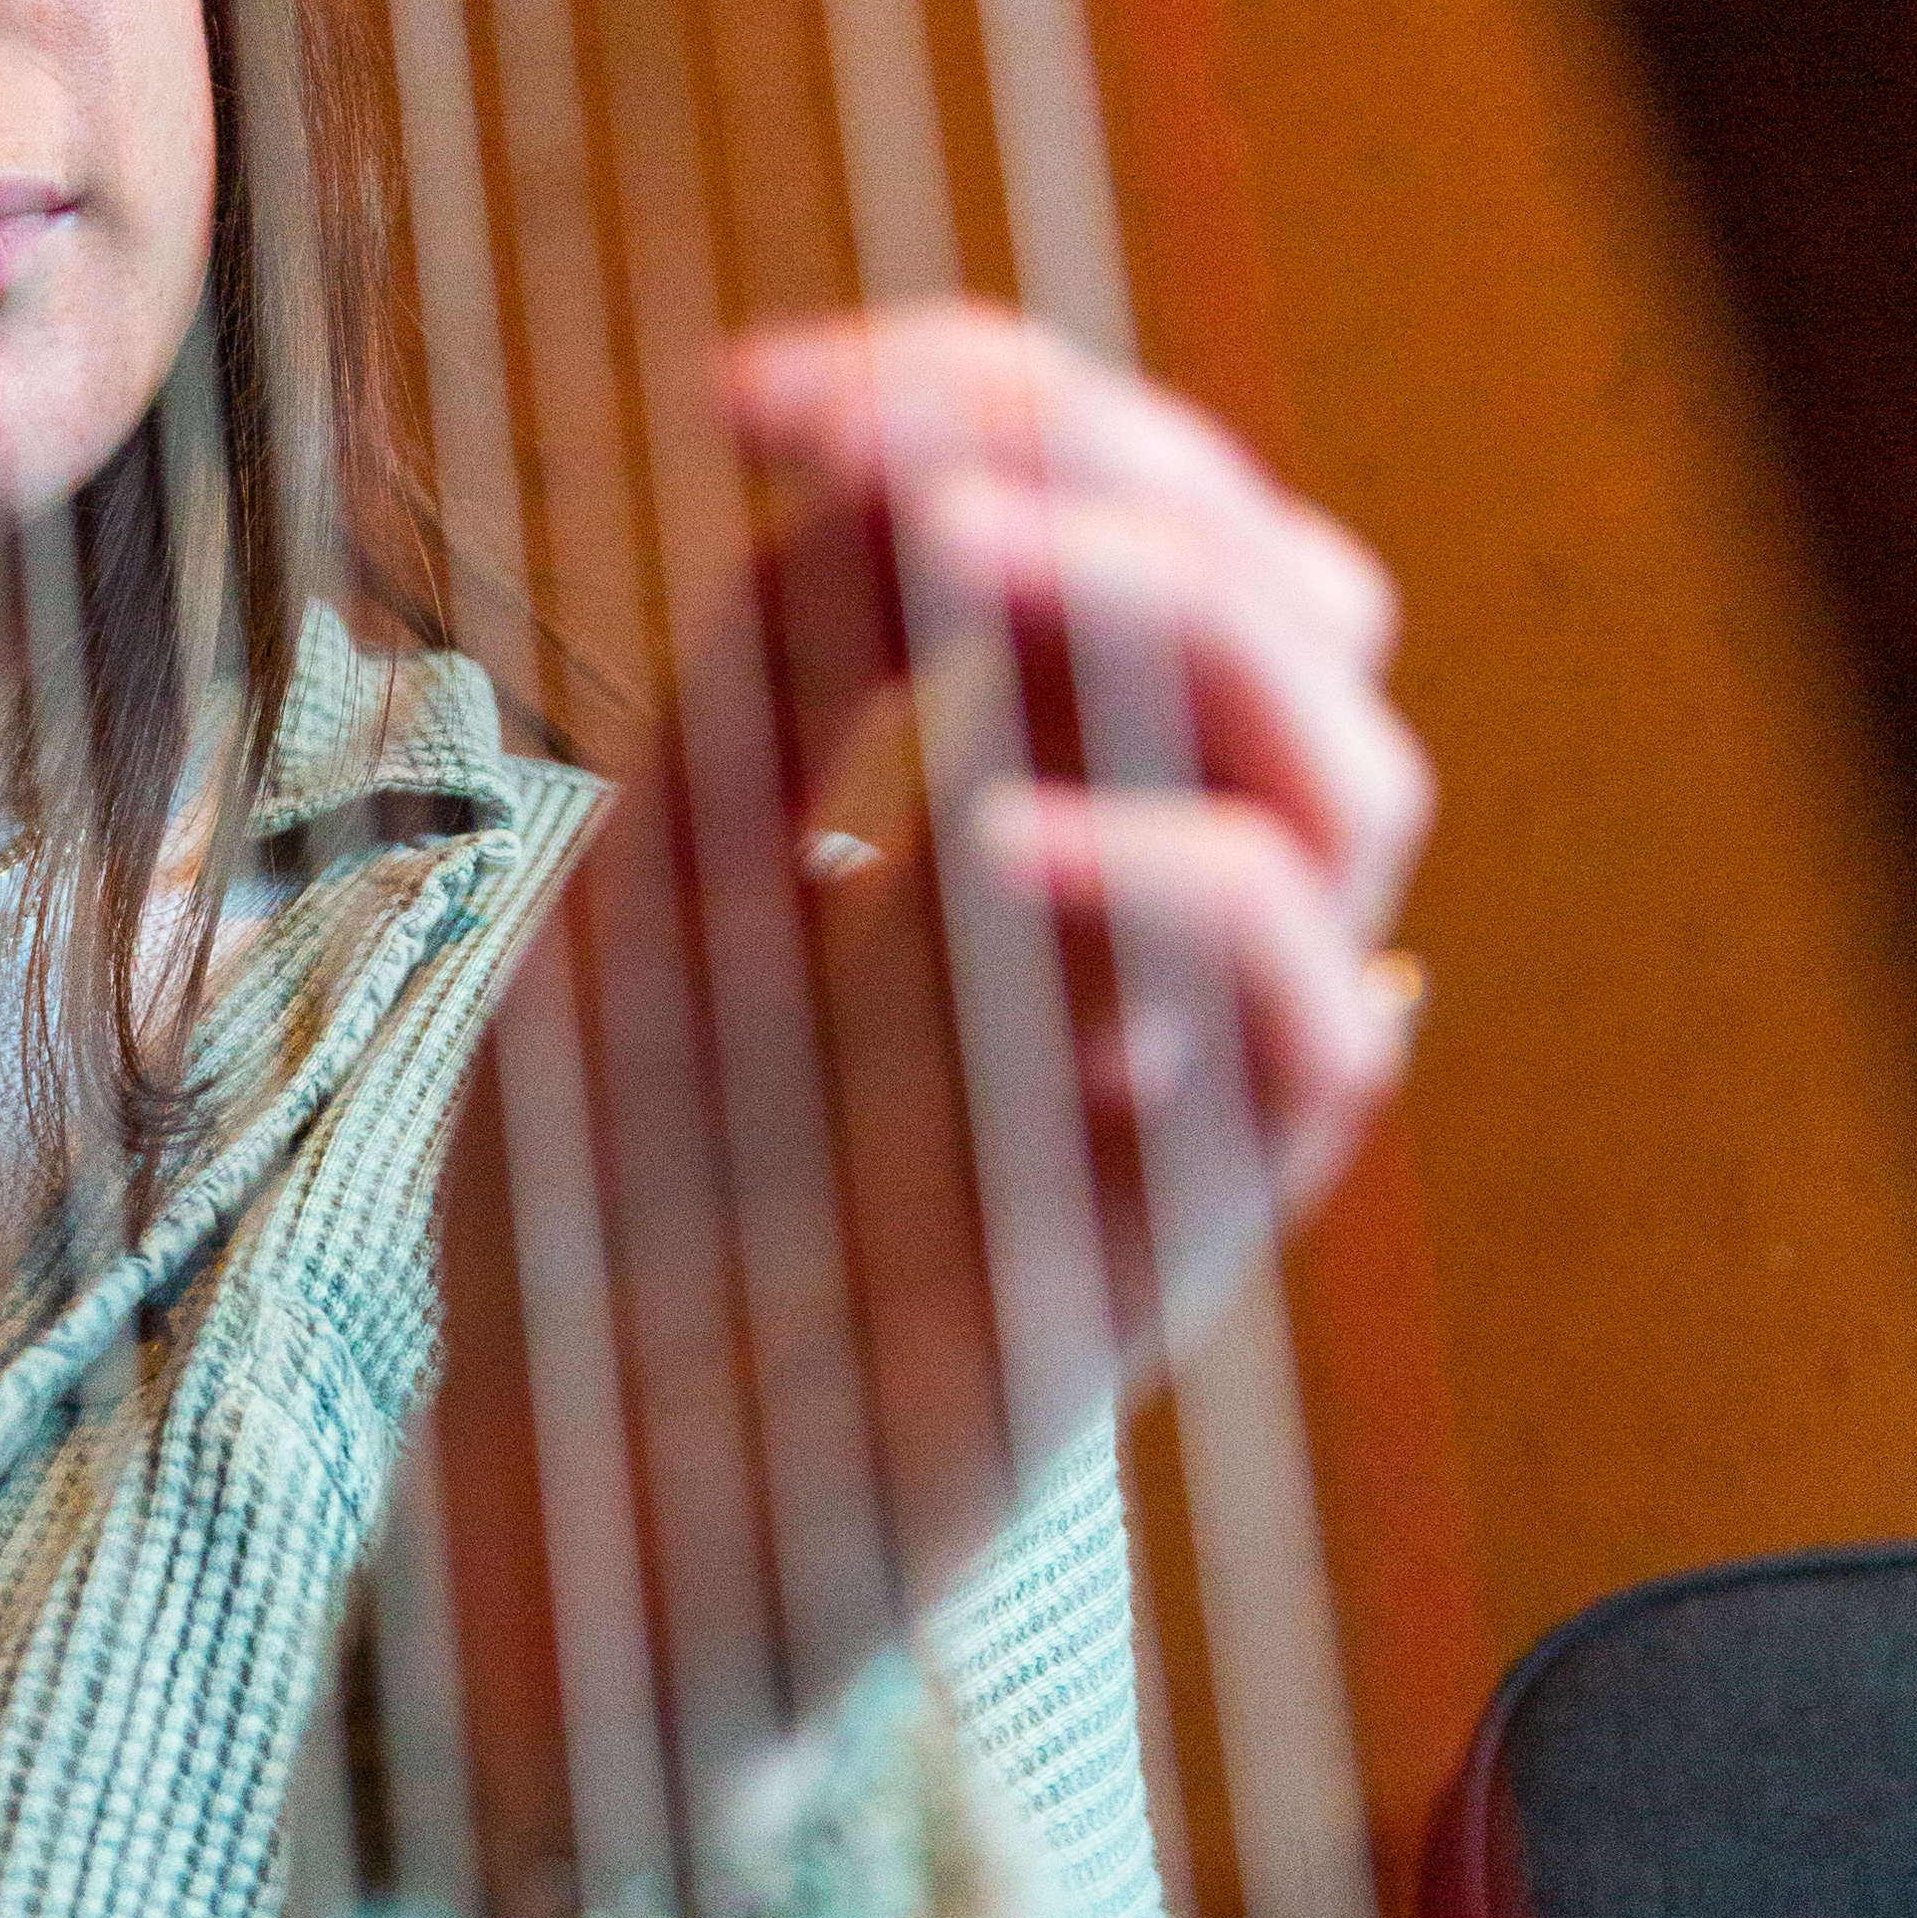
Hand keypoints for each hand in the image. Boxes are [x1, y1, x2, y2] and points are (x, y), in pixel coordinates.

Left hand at [475, 305, 1427, 1711]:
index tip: (755, 395)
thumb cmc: (599, 1218)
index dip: (989, 396)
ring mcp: (1164, 1071)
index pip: (1123, 523)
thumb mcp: (648, 886)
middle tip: (895, 465)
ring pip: (1362, 783)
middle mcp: (1127, 922)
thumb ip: (772, 687)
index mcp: (1014, 806)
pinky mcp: (1165, 1239)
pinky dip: (1183, 886)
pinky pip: (1310, 1033)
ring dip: (1182, 616)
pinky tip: (980, 846)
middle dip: (1119, 462)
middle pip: (1298, 607)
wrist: (554, 1523)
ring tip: (962, 570)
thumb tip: (897, 476)